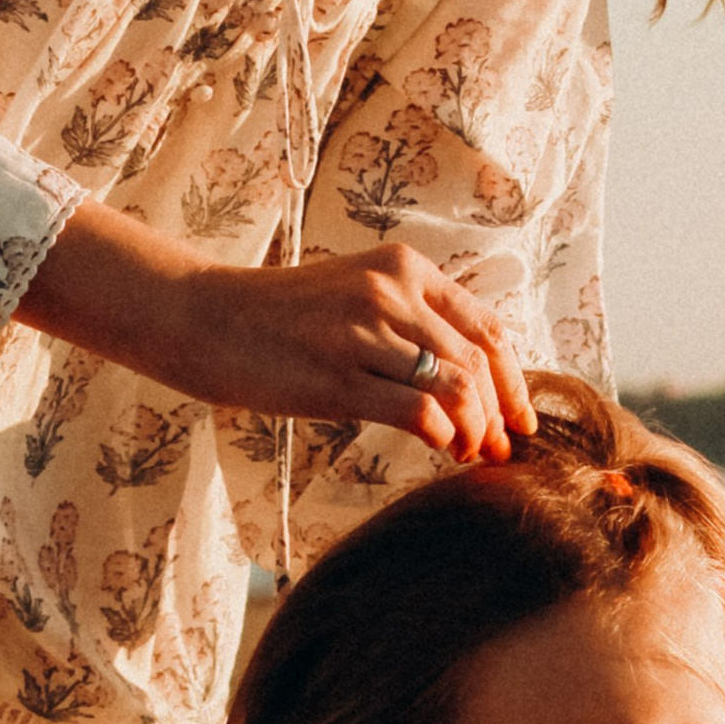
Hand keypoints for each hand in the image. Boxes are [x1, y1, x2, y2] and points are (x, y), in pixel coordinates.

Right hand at [21, 211, 531, 460]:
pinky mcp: (338, 374)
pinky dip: (442, 436)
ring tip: (468, 455)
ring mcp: (364, 332)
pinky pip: (417, 410)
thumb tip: (464, 379)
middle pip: (478, 362)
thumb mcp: (354, 297)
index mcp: (404, 268)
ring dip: (473, 431)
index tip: (521, 420)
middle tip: (497, 451)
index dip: (513, 381)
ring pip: (456, 387)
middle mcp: (391, 292)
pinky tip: (438, 449)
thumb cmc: (279, 319)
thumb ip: (409, 322)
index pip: (486, 328)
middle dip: (498, 415)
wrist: (203, 317)